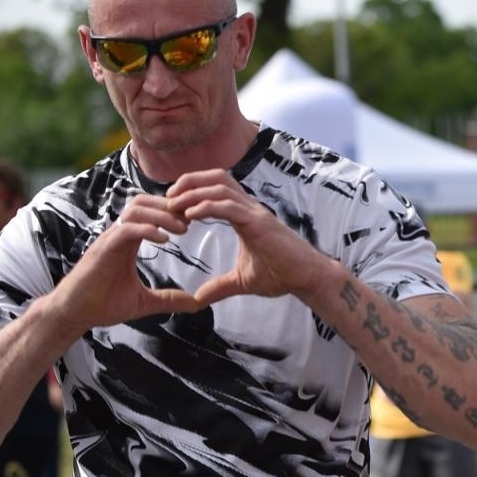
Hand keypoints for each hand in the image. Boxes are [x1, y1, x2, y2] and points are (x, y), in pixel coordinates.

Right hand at [47, 194, 202, 331]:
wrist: (73, 314)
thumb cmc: (102, 304)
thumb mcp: (144, 301)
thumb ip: (169, 299)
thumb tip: (196, 303)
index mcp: (127, 242)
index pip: (149, 212)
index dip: (171, 212)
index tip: (193, 221)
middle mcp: (118, 236)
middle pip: (143, 202)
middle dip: (169, 207)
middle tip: (192, 221)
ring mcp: (109, 241)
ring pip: (135, 210)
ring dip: (162, 215)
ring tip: (182, 229)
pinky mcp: (102, 251)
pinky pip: (126, 230)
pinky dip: (147, 230)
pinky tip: (165, 240)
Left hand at [164, 170, 333, 305]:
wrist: (309, 279)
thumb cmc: (283, 276)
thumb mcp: (243, 281)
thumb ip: (220, 287)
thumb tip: (198, 299)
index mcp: (246, 215)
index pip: (216, 188)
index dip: (192, 190)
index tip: (172, 205)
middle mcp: (250, 208)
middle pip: (216, 177)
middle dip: (188, 182)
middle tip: (167, 198)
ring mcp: (256, 213)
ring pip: (220, 186)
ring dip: (193, 193)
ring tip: (173, 204)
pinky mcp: (260, 224)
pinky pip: (229, 207)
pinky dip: (207, 207)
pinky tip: (190, 215)